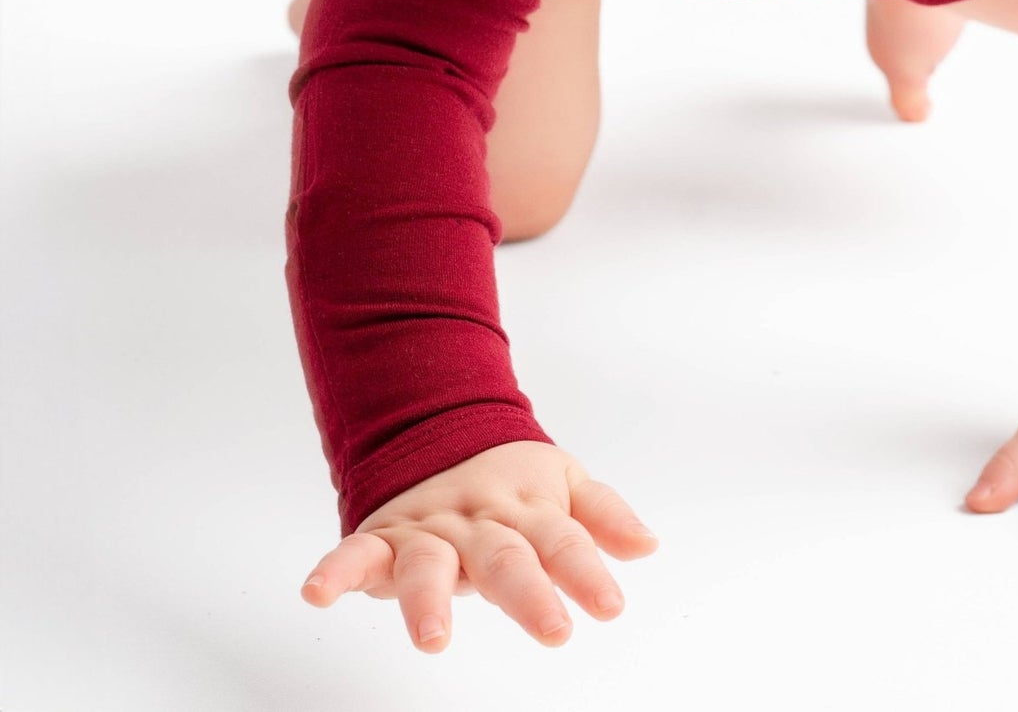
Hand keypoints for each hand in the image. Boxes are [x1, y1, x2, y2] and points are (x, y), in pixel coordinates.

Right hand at [298, 441, 659, 649]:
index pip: (563, 540)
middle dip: (527, 593)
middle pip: (504, 556)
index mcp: (527, 507)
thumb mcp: (563, 485)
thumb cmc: (512, 482)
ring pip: (427, 563)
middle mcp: (478, 519)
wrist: (439, 432)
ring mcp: (428, 529)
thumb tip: (648, 546)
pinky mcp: (381, 538)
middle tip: (554, 631)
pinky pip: (353, 553)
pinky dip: (333, 571)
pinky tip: (315, 593)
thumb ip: (602, 515)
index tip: (610, 607)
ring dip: (429, 599)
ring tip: (433, 639)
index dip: (586, 572)